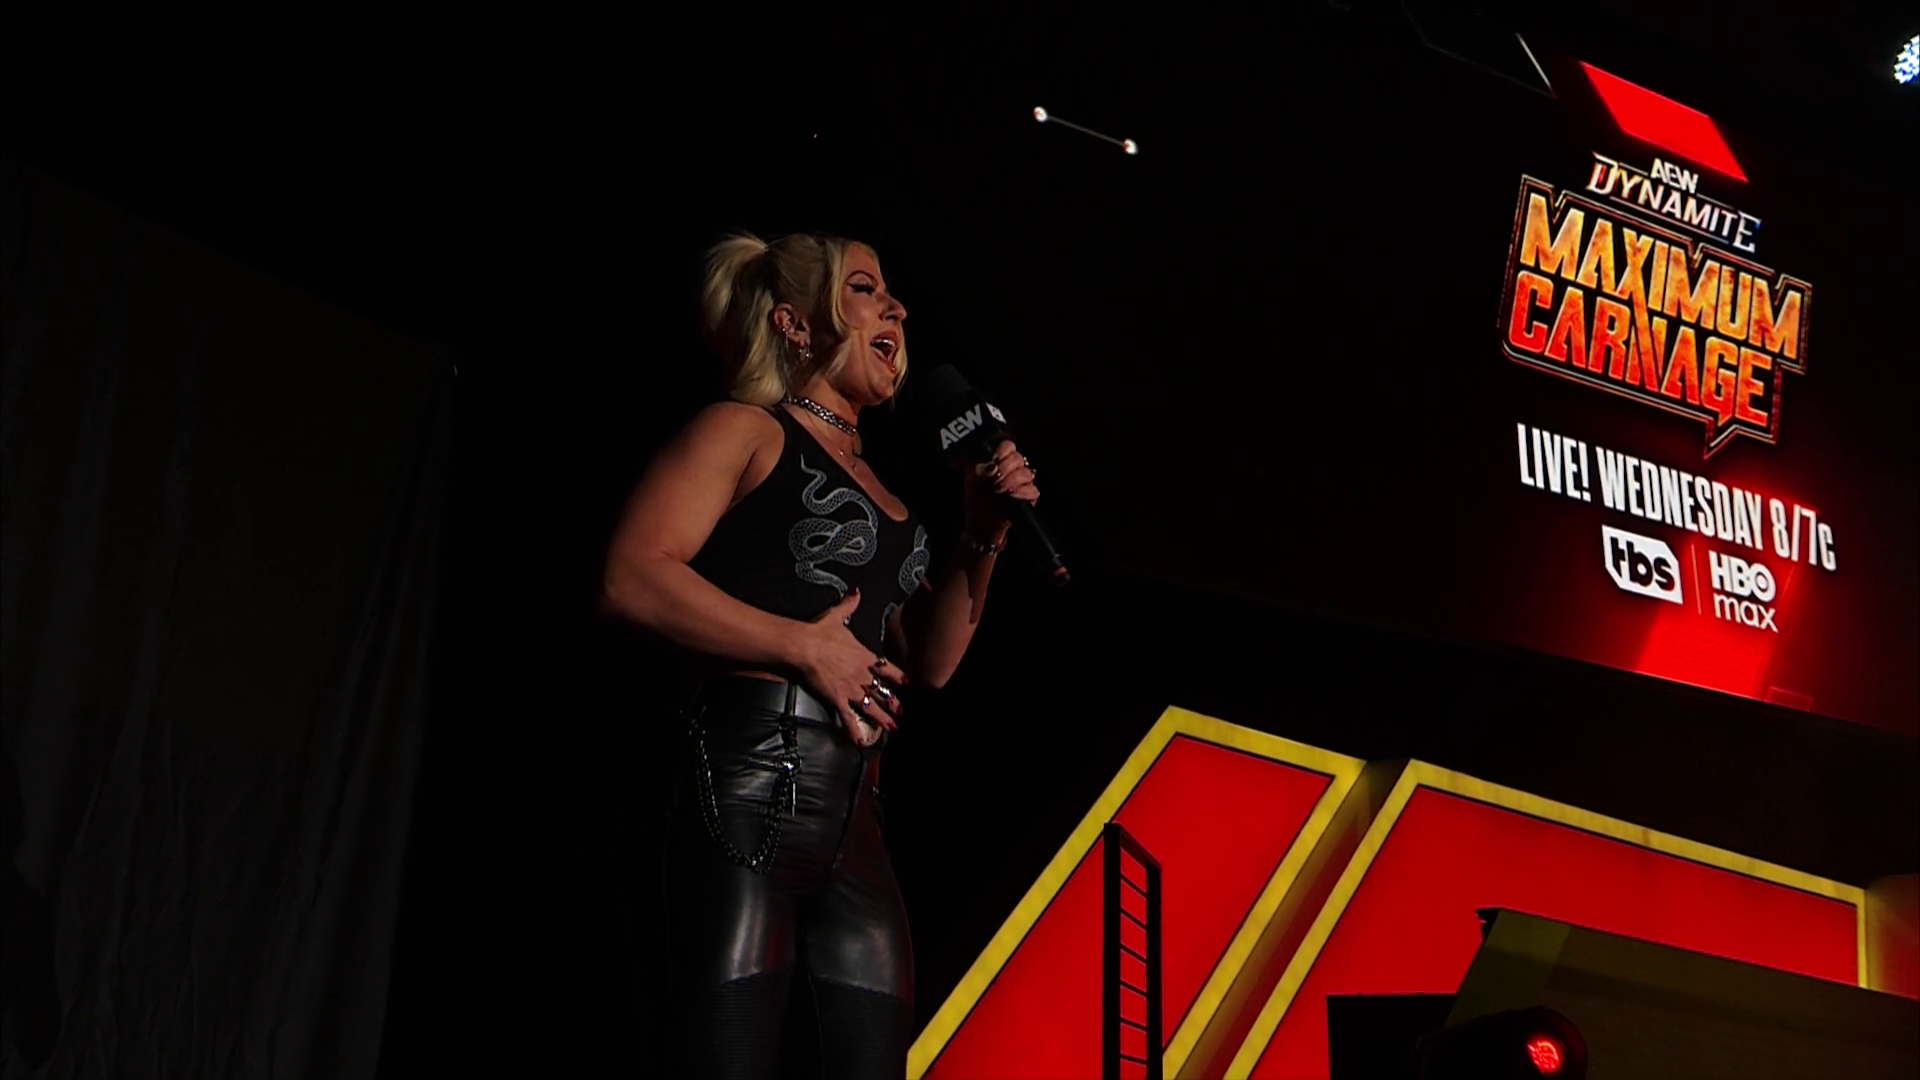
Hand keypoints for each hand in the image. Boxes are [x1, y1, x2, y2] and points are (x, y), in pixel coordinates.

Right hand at [792, 590, 908, 744]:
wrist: (803, 646)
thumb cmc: (819, 632)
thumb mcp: (837, 616)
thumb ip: (850, 604)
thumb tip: (857, 591)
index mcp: (864, 656)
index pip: (887, 668)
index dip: (898, 676)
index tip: (907, 682)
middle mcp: (861, 675)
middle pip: (882, 692)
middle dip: (893, 703)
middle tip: (903, 713)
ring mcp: (850, 689)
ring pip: (871, 708)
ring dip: (883, 720)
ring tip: (892, 729)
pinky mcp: (837, 699)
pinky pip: (848, 719)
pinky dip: (855, 732)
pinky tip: (861, 743)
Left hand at [962, 439, 1039, 536]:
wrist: (981, 520)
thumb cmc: (977, 498)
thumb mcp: (972, 480)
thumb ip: (979, 468)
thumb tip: (991, 466)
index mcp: (1001, 460)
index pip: (1008, 446)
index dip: (1002, 451)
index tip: (993, 460)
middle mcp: (1014, 469)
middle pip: (1018, 458)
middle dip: (1005, 467)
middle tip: (993, 479)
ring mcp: (1024, 482)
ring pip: (1026, 473)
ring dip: (1010, 480)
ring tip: (998, 489)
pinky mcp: (1030, 497)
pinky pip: (1032, 490)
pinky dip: (1021, 492)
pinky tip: (1011, 494)